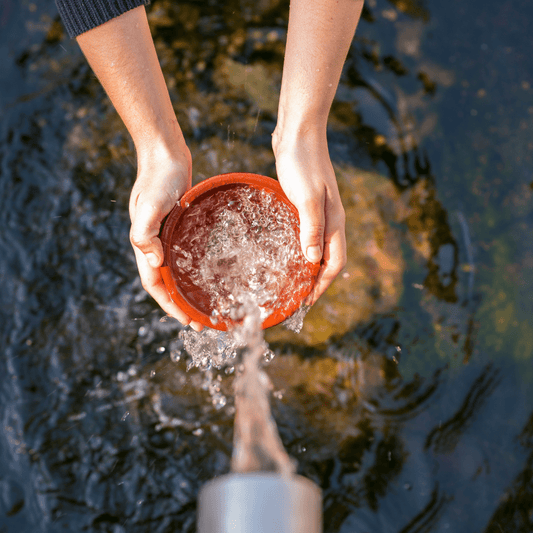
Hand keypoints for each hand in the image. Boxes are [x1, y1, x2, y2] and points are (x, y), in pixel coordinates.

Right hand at [129, 145, 203, 330]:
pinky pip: (186, 256)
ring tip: (207, 305)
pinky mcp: (179, 228)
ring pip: (177, 272)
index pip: (156, 285)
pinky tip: (210, 274)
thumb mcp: (150, 204)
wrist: (165, 154)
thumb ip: (145, 233)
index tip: (188, 321)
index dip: (170, 305)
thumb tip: (154, 262)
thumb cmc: (158, 178)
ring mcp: (167, 237)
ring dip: (189, 291)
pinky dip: (195, 270)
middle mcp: (155, 245)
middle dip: (182, 305)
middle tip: (203, 322)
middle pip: (167, 284)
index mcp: (145, 245)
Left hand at [273, 130, 346, 304]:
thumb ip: (311, 228)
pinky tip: (284, 252)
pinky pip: (306, 234)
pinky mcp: (306, 204)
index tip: (306, 302)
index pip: (334, 263)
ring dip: (307, 267)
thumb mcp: (306, 197)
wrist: (298, 132)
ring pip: (317, 248)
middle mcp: (330, 220)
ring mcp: (319, 212)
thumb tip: (312, 261)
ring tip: (291, 282)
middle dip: (316, 281)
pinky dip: (299, 249)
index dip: (322, 285)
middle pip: (327, 259)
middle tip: (297, 297)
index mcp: (334, 221)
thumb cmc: (302, 163)